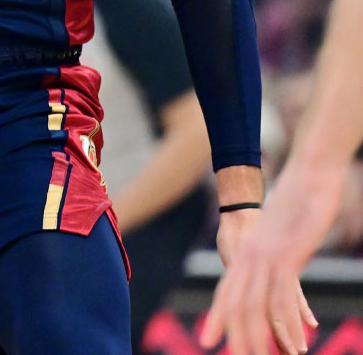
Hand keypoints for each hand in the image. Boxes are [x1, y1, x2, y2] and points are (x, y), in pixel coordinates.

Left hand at [202, 171, 333, 354]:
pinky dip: (287, 323)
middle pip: (236, 306)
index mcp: (245, 254)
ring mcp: (267, 259)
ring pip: (256, 306)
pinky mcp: (287, 257)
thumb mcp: (273, 235)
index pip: (225, 293)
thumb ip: (268, 253)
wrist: (306, 176)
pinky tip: (294, 342)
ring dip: (262, 337)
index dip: (217, 318)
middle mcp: (250, 259)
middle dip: (235, 336)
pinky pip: (282, 297)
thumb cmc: (293, 205)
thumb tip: (271, 267)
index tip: (208, 340)